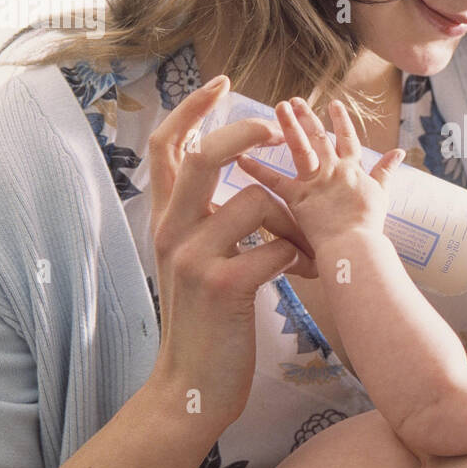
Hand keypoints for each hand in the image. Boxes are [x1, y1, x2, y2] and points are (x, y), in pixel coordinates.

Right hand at [145, 76, 318, 425]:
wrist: (191, 386)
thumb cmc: (207, 320)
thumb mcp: (193, 260)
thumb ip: (207, 219)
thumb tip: (242, 179)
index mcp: (166, 220)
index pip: (167, 147)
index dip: (192, 108)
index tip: (223, 81)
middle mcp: (171, 232)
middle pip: (202, 156)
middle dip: (244, 133)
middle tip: (275, 128)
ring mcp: (193, 259)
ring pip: (254, 202)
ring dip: (290, 221)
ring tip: (300, 253)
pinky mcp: (222, 287)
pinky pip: (274, 248)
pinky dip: (295, 258)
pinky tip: (296, 276)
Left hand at [236, 97, 404, 255]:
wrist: (355, 245)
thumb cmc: (369, 224)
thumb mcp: (382, 193)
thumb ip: (386, 171)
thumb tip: (400, 152)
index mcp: (352, 169)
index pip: (347, 139)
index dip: (341, 121)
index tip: (334, 103)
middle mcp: (334, 169)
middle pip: (320, 137)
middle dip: (307, 117)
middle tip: (295, 100)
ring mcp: (316, 182)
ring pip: (301, 148)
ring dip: (290, 126)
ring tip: (279, 107)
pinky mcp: (299, 197)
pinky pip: (274, 181)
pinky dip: (258, 170)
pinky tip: (242, 158)